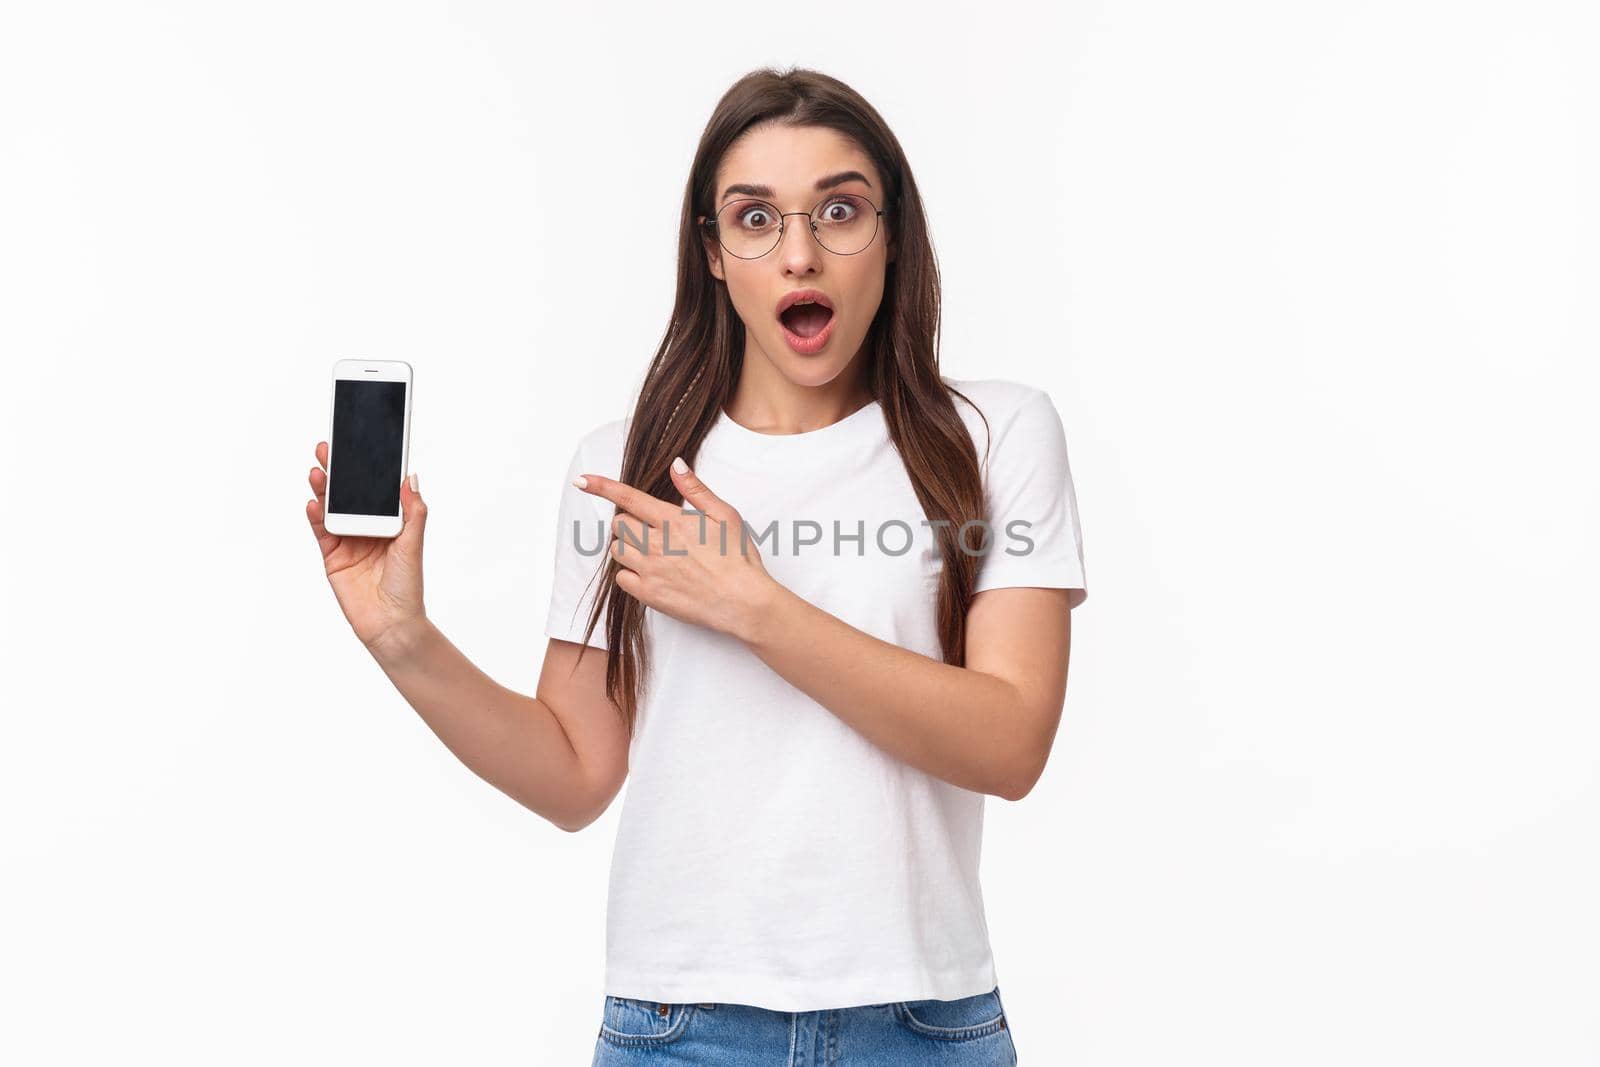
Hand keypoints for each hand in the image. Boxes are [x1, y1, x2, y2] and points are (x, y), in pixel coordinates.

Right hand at [305, 440, 427, 656]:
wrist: (390, 623)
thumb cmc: (407, 585)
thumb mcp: (413, 544)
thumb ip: (412, 511)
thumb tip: (410, 477)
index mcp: (390, 522)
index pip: (376, 489)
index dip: (367, 468)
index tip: (359, 445)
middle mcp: (368, 528)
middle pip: (350, 494)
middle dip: (339, 472)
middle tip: (328, 449)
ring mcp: (349, 541)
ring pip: (332, 508)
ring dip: (324, 489)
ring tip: (318, 472)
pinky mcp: (333, 557)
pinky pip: (321, 531)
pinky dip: (316, 516)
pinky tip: (313, 502)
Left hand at [574, 456, 776, 638]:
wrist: (743, 602)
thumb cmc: (738, 559)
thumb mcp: (725, 515)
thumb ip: (695, 490)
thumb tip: (676, 465)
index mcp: (674, 521)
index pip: (629, 498)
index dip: (602, 487)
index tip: (582, 481)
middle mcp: (657, 544)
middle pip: (619, 524)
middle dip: (629, 523)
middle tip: (650, 530)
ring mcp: (650, 570)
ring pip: (618, 550)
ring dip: (629, 548)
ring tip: (654, 554)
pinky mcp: (649, 595)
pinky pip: (622, 579)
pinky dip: (631, 575)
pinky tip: (652, 575)